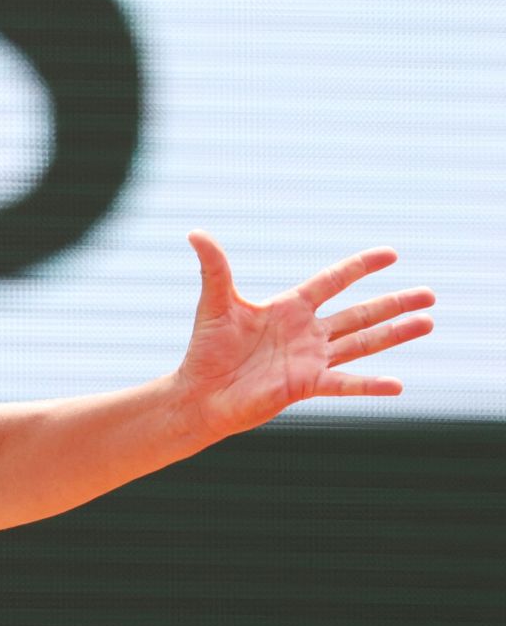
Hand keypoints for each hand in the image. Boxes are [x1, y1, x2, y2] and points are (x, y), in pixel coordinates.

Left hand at [176, 230, 435, 439]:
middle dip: (394, 303)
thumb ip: (215, 267)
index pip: (333, 281)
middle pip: (359, 314)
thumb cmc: (206, 350)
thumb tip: (196, 232)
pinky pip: (344, 384)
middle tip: (430, 294)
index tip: (391, 254)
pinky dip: (370, 385)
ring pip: (362, 343)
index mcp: (289, 308)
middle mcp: (307, 333)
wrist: (199, 394)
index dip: (360, 267)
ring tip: (429, 322)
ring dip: (395, 333)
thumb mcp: (215, 304)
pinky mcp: (306, 385)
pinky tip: (397, 384)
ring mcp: (311, 360)